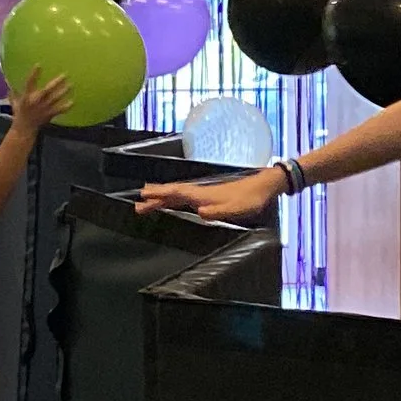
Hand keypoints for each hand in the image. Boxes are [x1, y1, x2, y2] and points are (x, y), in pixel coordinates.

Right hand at [9, 67, 69, 137]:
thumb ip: (13, 92)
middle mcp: (36, 101)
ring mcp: (44, 108)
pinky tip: (72, 102)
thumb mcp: (14, 102)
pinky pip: (59, 110)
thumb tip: (7, 80)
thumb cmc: (19, 114)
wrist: (24, 129)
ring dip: (63, 91)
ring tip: (71, 85)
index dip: (34, 74)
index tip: (39, 65)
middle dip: (56, 83)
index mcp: (26, 97)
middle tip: (65, 75)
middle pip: (47, 90)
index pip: (30, 83)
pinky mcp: (49, 114)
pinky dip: (66, 106)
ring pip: (55, 98)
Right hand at [139, 170, 278, 224]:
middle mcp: (201, 193)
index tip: (144, 195)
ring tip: (147, 202)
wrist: (263, 188)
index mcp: (203, 195)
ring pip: (177, 196)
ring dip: (162, 198)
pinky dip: (173, 199)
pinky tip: (171, 201)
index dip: (161, 194)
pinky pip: (185, 198)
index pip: (177, 194)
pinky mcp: (209, 197)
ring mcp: (204, 194)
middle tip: (138, 204)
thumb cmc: (249, 200)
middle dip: (156, 198)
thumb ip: (218, 211)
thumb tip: (200, 213)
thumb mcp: (236, 209)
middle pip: (173, 194)